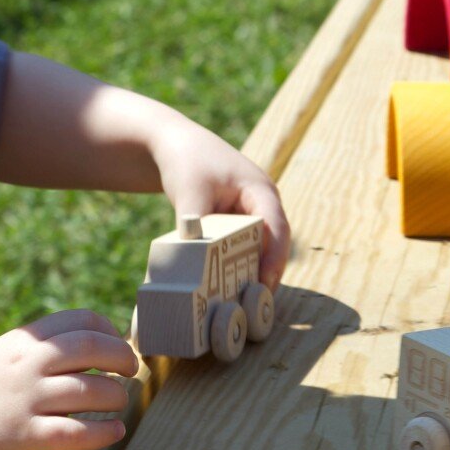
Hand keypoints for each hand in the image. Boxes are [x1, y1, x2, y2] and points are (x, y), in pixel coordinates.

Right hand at [0, 310, 138, 449]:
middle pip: (92, 348)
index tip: (118, 344)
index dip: (109, 330)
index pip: (80, 319)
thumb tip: (98, 345)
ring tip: (119, 403)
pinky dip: (103, 432)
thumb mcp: (7, 353)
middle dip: (122, 357)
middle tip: (132, 371)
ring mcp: (26, 400)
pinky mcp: (25, 436)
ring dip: (116, 397)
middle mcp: (27, 364)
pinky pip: (76, 433)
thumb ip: (44, 347)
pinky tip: (114, 431)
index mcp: (24, 340)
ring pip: (91, 391)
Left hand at [151, 121, 290, 290]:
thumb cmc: (186, 162)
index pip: (277, 228)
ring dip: (249, 271)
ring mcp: (249, 213)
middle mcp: (261, 204)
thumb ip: (194, 225)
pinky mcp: (234, 223)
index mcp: (261, 190)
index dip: (274, 258)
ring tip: (239, 302)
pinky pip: (241, 247)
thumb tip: (191, 261)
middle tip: (252, 304)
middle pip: (271, 245)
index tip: (264, 284)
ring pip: (257, 249)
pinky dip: (234, 264)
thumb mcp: (190, 192)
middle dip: (264, 273)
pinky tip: (222, 287)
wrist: (172, 145)